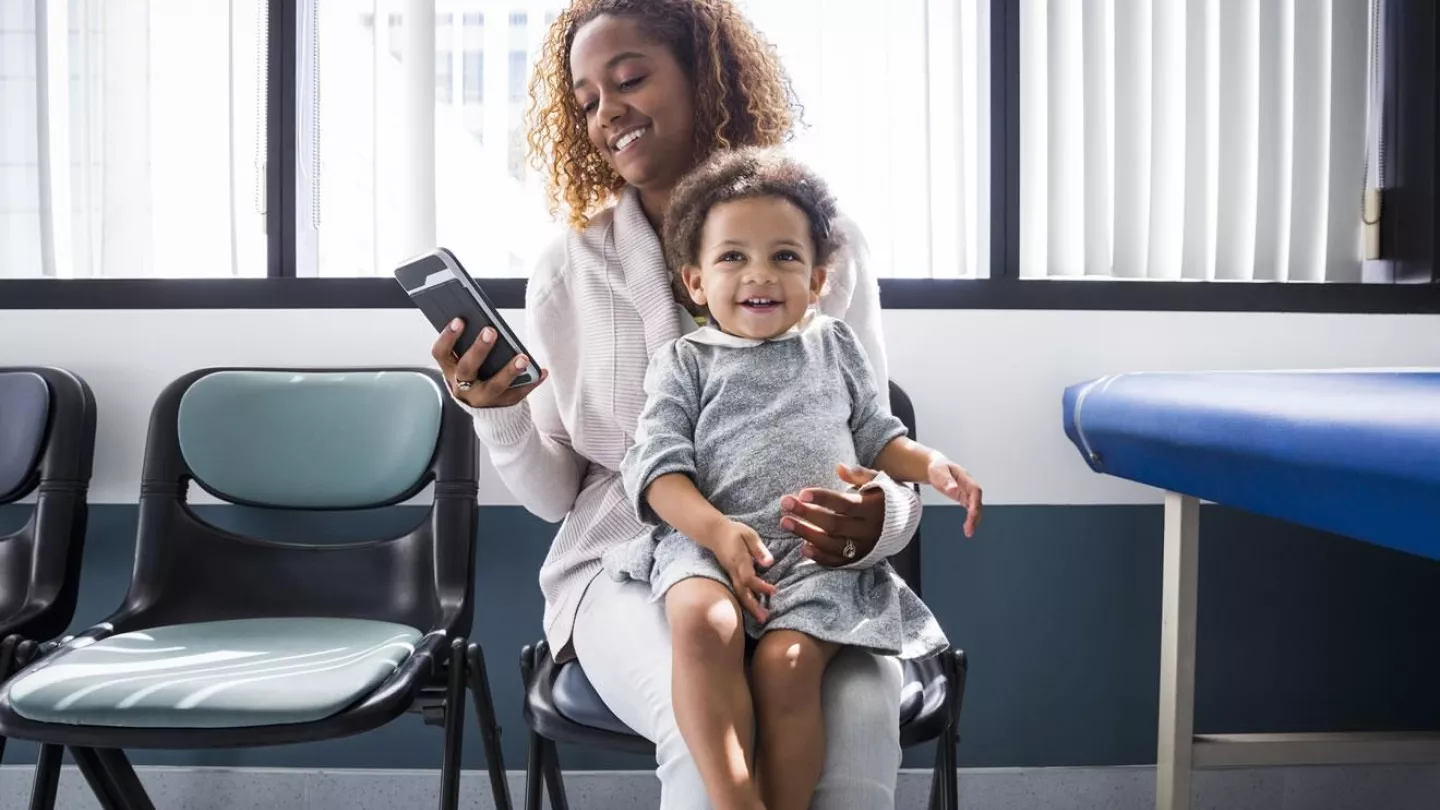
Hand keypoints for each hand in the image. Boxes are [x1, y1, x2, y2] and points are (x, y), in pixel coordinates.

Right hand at [431, 318, 546, 407]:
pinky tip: (541, 372)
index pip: (441, 353)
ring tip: (523, 358)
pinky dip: (530, 383)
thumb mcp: (465, 362)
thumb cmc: (475, 374)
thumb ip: (471, 346)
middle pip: (467, 368)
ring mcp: (482, 398)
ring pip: (494, 386)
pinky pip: (516, 394)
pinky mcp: (500, 405)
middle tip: (491, 331)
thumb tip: (487, 324)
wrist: (484, 407)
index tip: (459, 320)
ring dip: (509, 371)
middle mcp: (462, 386)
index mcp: (450, 370)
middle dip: (479, 349)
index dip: (448, 337)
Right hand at [705, 521, 777, 621]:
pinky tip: (753, 608)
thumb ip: (758, 549)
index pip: (748, 578)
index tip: (774, 590)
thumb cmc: (734, 532)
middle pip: (742, 592)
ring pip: (739, 594)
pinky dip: (745, 601)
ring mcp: (730, 574)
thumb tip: (769, 562)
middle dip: (753, 606)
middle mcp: (733, 570)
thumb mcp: (749, 535)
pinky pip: (738, 591)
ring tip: (761, 618)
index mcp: (739, 559)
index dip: (760, 586)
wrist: (713, 532)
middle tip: (765, 618)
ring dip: (749, 607)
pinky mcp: (731, 575)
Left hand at [779, 464, 886, 567]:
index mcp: (873, 508)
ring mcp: (864, 547)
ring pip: (831, 543)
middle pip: (833, 524)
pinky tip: (802, 547)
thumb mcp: (877, 481)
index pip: (844, 504)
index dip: (822, 498)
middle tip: (785, 504)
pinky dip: (819, 556)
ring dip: (806, 534)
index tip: (802, 492)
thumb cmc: (883, 497)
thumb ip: (858, 475)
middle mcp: (869, 530)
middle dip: (807, 514)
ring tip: (785, 522)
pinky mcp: (859, 559)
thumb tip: (839, 467)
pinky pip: (837, 561)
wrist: (904, 523)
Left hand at [927, 457, 982, 536]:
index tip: (972, 513)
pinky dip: (970, 519)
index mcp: (965, 477)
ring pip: (975, 507)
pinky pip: (970, 510)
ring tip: (969, 532)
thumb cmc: (938, 468)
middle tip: (970, 528)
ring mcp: (967, 492)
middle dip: (975, 516)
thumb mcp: (938, 472)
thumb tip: (953, 489)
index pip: (975, 490)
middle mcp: (969, 486)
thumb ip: (946, 481)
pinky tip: (968, 528)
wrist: (935, 467)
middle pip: (977, 501)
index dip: (975, 502)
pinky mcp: (964, 498)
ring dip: (974, 520)